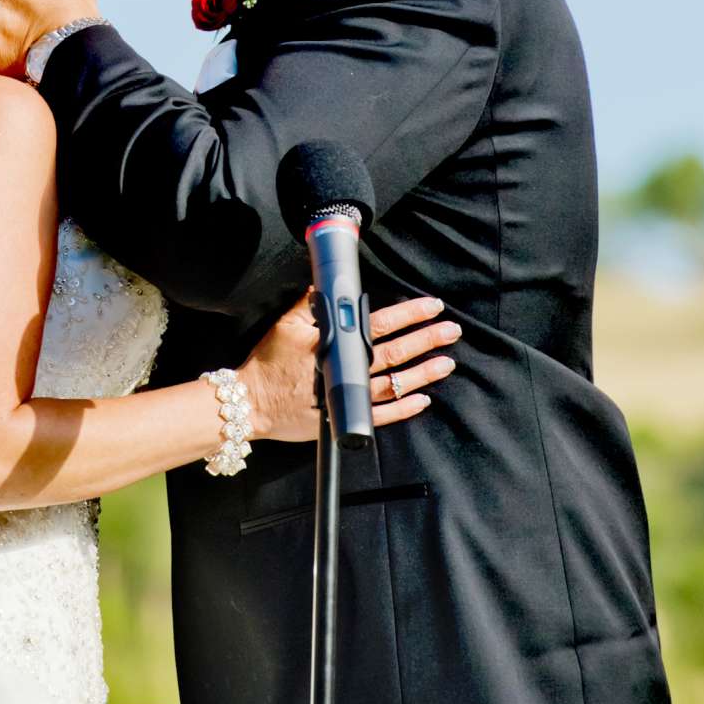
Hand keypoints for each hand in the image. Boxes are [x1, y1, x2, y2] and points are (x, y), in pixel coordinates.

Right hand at [241, 293, 459, 444]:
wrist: (251, 404)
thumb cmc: (268, 363)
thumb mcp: (284, 326)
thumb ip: (307, 304)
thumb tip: (325, 284)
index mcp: (335, 344)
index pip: (379, 325)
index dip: (408, 314)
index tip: (431, 306)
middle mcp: (347, 371)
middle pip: (395, 354)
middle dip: (426, 341)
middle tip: (452, 331)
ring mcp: (348, 398)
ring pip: (395, 385)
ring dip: (424, 373)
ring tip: (447, 363)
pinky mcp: (344, 419)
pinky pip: (383, 416)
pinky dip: (405, 409)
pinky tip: (423, 400)